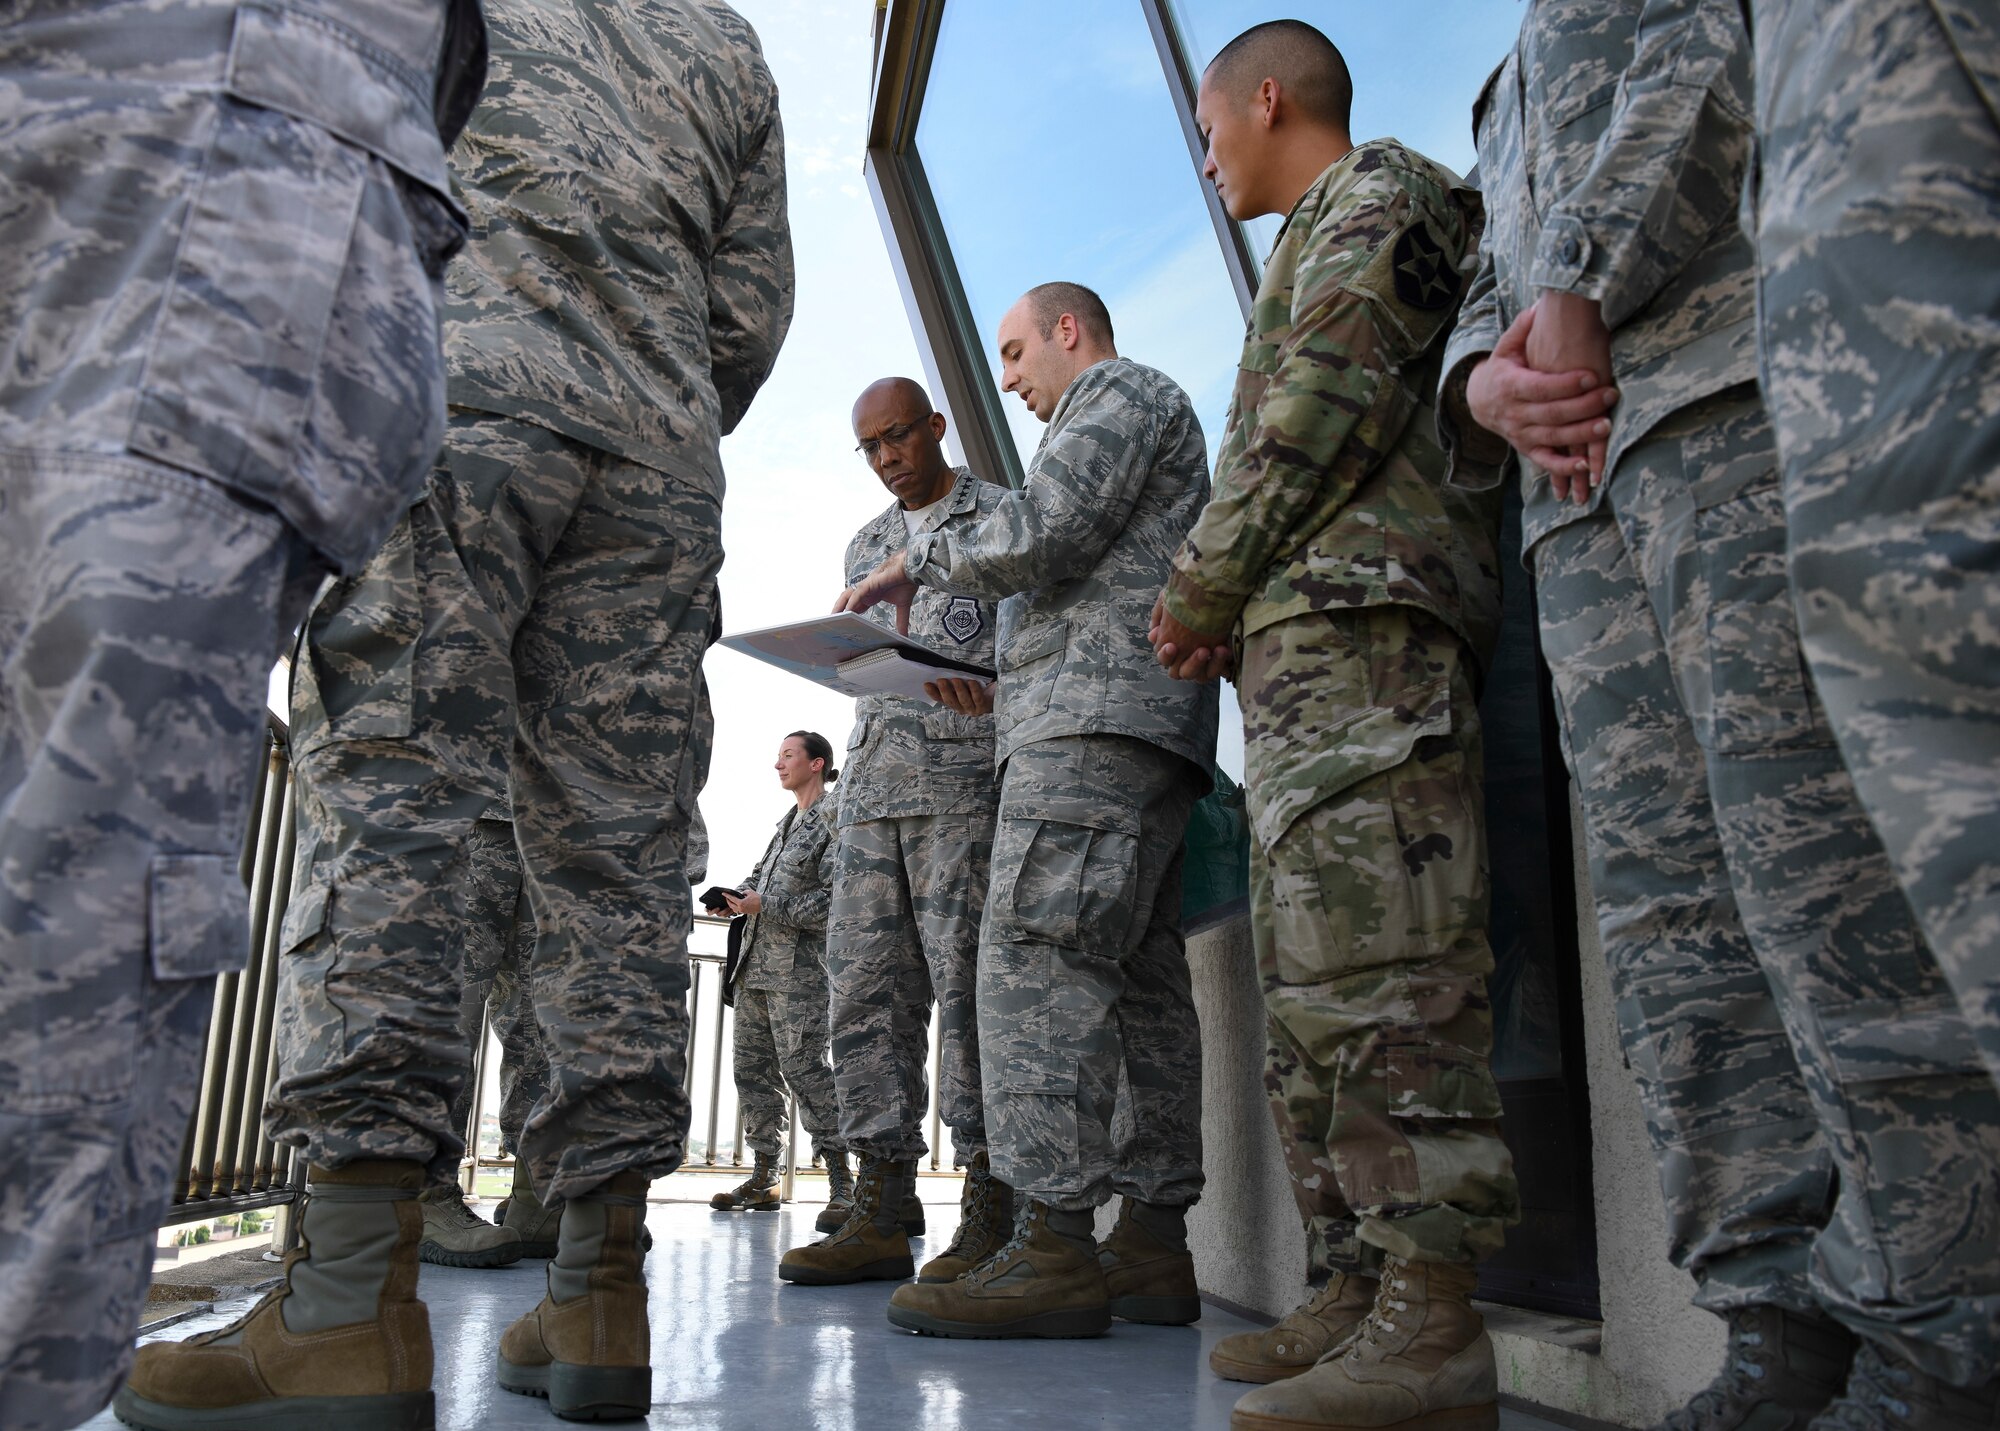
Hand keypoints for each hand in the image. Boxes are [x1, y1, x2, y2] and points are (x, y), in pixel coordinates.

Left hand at [723, 889, 761, 915]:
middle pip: (731, 905)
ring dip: (731, 905)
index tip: (723, 893)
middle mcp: (741, 908)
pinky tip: (735, 905)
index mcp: (741, 903)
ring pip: (733, 909)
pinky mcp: (745, 912)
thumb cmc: (757, 898)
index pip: (731, 899)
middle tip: (727, 897)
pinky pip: (737, 911)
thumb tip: (741, 894)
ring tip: (730, 901)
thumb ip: (743, 892)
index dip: (727, 895)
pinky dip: (735, 908)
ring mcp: (743, 911)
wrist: (763, 905)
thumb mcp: (749, 892)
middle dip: (728, 901)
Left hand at [833, 551, 917, 634]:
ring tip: (833, 616)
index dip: (849, 614)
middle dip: (839, 610)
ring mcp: (867, 586)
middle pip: (848, 600)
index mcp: (872, 595)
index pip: (856, 606)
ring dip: (840, 606)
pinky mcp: (870, 582)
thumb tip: (904, 635)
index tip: (844, 624)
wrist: (912, 569)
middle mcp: (867, 590)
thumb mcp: (902, 606)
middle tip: (832, 621)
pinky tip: (848, 610)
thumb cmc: (906, 581)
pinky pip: (858, 593)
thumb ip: (901, 621)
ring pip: (848, 595)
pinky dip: (852, 602)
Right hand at [924, 676, 994, 714]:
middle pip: (951, 701)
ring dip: (959, 690)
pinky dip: (974, 690)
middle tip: (941, 680)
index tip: (926, 684)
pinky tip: (972, 682)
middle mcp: (962, 709)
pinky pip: (977, 698)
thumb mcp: (964, 682)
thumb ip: (953, 680)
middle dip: (945, 691)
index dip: (933, 693)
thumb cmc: (978, 685)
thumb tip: (943, 671)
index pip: (941, 699)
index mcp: (954, 703)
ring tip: (956, 679)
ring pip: (963, 701)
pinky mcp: (983, 707)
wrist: (998, 692)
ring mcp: (972, 710)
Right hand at [1149, 595, 1232, 681]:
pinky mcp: (1221, 659)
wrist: (1213, 587)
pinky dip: (1221, 664)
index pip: (1165, 659)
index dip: (1167, 656)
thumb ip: (1159, 616)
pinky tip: (1225, 650)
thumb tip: (1153, 635)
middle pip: (1180, 673)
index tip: (1172, 646)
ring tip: (1218, 650)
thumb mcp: (1171, 598)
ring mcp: (1204, 660)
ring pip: (1201, 676)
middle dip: (1191, 664)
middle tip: (1202, 650)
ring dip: (1209, 665)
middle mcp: (1186, 656)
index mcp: (1172, 645)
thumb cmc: (1190, 593)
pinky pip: (1220, 672)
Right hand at [1522, 290, 1614, 500]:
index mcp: (1511, 386)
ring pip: (1553, 437)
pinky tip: (1586, 465)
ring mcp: (1520, 434)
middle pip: (1552, 413)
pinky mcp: (1526, 449)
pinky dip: (1564, 467)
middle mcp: (1515, 413)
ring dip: (1581, 434)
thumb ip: (1523, 329)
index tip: (1592, 375)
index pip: (1541, 387)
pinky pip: (1545, 462)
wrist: (1479, 402)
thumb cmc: (1503, 370)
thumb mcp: (1507, 347)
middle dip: (1584, 406)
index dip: (1567, 384)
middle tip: (1611, 396)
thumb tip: (1541, 305)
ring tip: (1607, 426)